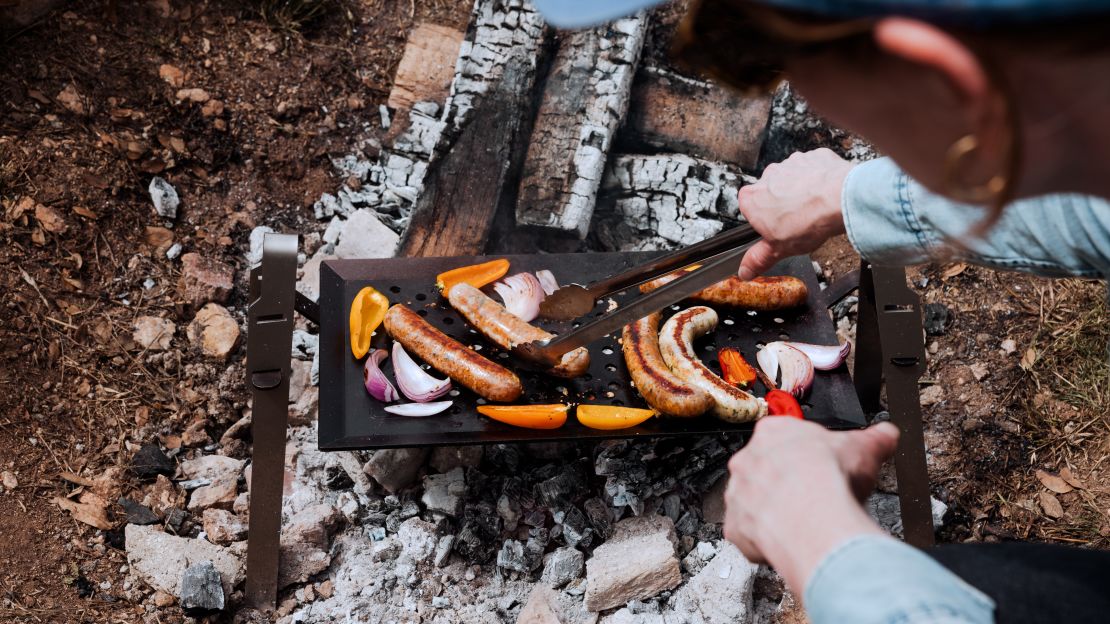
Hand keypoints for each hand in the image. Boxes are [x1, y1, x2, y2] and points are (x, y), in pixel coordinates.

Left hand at [722, 418, 899, 595]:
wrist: (813, 516)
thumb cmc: (831, 478)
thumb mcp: (865, 448)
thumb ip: (875, 438)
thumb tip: (885, 434)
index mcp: (773, 432)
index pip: (784, 437)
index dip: (805, 454)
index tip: (818, 466)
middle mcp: (748, 460)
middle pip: (765, 471)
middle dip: (787, 484)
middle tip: (812, 497)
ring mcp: (738, 494)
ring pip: (754, 502)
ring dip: (774, 512)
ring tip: (803, 522)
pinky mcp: (735, 526)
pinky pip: (748, 534)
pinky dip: (765, 540)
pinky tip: (788, 540)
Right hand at [737, 149, 855, 279]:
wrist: (841, 199)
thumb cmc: (808, 221)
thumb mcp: (779, 250)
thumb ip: (758, 260)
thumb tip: (745, 271)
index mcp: (752, 198)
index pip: (750, 209)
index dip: (764, 220)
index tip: (776, 229)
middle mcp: (768, 176)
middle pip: (771, 192)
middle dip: (782, 205)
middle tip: (798, 222)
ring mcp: (791, 163)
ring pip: (792, 180)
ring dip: (800, 191)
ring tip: (815, 209)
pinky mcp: (813, 157)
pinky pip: (812, 169)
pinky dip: (818, 180)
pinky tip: (825, 195)